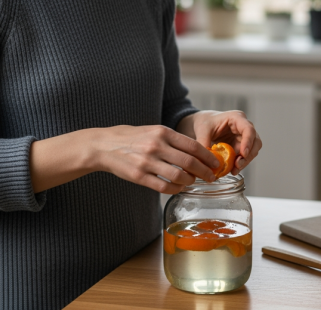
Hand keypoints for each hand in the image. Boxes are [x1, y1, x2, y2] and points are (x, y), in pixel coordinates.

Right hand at [29, 125, 221, 193]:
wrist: (103, 145)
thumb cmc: (131, 137)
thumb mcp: (153, 130)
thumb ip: (173, 139)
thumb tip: (197, 151)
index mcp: (162, 132)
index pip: (193, 145)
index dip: (208, 156)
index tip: (216, 163)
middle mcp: (156, 146)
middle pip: (189, 162)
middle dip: (204, 172)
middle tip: (211, 177)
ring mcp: (147, 162)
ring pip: (178, 176)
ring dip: (190, 181)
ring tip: (193, 182)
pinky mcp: (138, 176)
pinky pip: (163, 187)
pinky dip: (175, 189)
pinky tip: (178, 188)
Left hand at [177, 110, 262, 174]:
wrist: (203, 124)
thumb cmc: (205, 122)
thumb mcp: (202, 130)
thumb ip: (204, 143)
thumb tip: (206, 160)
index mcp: (237, 118)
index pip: (248, 129)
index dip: (248, 142)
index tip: (243, 154)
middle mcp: (243, 127)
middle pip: (255, 142)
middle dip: (249, 155)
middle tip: (238, 165)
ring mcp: (243, 137)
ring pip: (252, 151)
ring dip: (245, 161)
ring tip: (234, 170)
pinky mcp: (240, 146)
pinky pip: (244, 157)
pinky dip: (240, 164)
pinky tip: (232, 170)